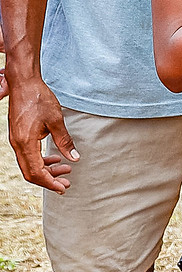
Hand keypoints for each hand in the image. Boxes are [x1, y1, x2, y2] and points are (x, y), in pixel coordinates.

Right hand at [6, 72, 76, 191]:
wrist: (24, 84)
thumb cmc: (39, 99)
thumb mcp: (56, 121)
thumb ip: (65, 141)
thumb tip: (74, 158)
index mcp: (25, 143)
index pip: (36, 172)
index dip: (50, 182)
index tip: (63, 188)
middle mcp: (17, 145)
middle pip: (30, 172)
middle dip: (49, 180)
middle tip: (66, 182)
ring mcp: (16, 141)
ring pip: (29, 164)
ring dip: (46, 170)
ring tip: (65, 169)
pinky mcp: (19, 136)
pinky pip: (28, 155)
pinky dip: (41, 160)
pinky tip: (55, 158)